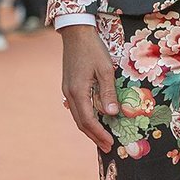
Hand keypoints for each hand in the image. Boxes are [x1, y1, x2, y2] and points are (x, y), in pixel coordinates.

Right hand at [60, 26, 119, 152]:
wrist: (76, 32)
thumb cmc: (93, 49)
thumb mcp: (105, 70)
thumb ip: (108, 93)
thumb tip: (112, 113)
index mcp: (78, 91)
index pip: (88, 120)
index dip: (99, 133)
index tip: (110, 143)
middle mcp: (69, 93)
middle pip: (81, 122)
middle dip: (94, 136)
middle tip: (108, 147)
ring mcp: (67, 90)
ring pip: (77, 116)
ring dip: (89, 128)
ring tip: (102, 137)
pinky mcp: (69, 85)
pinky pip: (76, 107)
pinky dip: (85, 117)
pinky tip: (94, 120)